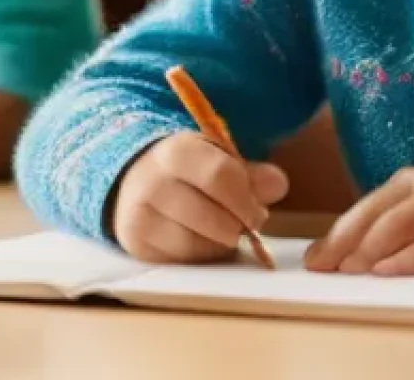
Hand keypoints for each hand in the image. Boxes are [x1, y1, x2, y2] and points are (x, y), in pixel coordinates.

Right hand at [112, 131, 288, 263]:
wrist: (135, 180)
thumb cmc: (189, 169)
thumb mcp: (217, 158)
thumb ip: (250, 173)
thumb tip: (279, 186)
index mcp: (177, 152)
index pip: (220, 177)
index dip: (246, 199)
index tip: (259, 212)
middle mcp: (152, 183)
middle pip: (211, 217)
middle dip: (237, 227)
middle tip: (246, 226)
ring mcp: (139, 217)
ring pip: (196, 246)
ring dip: (220, 245)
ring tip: (224, 231)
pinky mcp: (135, 246)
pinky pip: (180, 262)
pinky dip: (200, 256)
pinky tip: (203, 241)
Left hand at [304, 168, 413, 275]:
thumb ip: (402, 222)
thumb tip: (354, 253)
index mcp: (411, 180)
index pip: (362, 209)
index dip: (334, 235)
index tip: (311, 260)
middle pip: (371, 216)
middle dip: (340, 244)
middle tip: (318, 270)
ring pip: (394, 228)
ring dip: (365, 252)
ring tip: (343, 273)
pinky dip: (405, 260)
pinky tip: (386, 273)